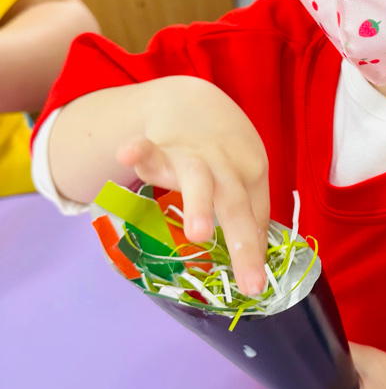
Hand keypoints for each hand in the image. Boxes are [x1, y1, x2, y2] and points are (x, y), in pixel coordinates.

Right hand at [116, 76, 269, 294]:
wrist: (193, 100)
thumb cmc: (222, 153)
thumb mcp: (244, 175)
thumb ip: (248, 213)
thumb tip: (256, 259)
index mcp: (250, 174)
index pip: (255, 217)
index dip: (255, 251)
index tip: (256, 287)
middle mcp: (226, 166)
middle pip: (236, 205)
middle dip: (242, 243)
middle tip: (250, 281)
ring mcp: (192, 156)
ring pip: (198, 179)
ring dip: (199, 205)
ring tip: (198, 234)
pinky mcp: (159, 148)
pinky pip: (148, 149)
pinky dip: (138, 150)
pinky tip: (126, 152)